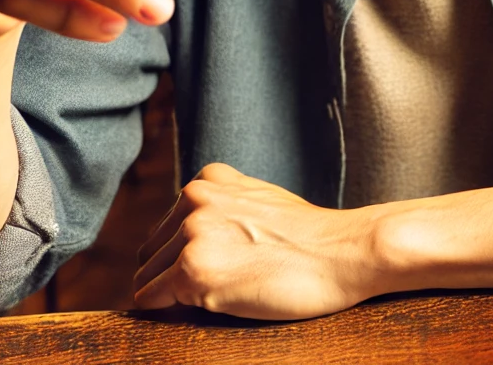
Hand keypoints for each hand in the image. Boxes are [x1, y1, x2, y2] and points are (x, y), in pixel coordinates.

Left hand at [133, 163, 384, 318]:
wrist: (343, 253)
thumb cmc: (311, 237)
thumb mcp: (259, 200)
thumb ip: (222, 207)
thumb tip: (188, 238)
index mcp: (208, 179)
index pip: (168, 226)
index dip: (180, 254)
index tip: (207, 270)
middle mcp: (193, 200)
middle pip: (153, 252)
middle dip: (170, 275)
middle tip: (210, 292)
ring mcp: (191, 235)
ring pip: (148, 277)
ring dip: (172, 295)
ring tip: (216, 300)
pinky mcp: (192, 271)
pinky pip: (150, 300)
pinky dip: (163, 312)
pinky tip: (199, 310)